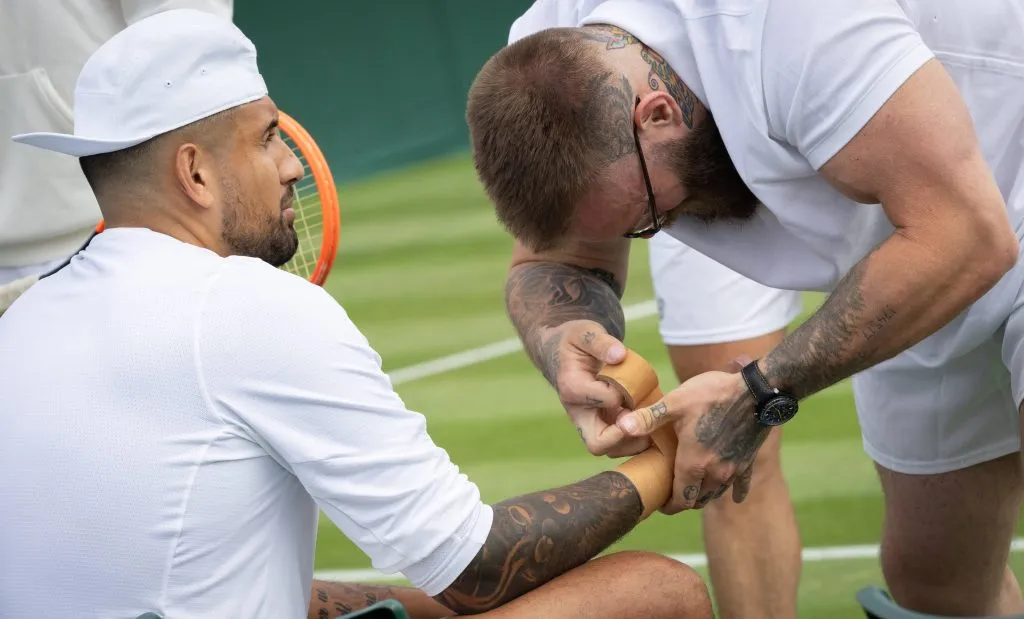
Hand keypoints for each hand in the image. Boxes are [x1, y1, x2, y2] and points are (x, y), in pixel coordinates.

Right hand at [541, 320, 652, 456]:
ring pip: (610, 450)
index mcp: (573, 388)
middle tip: (645, 421)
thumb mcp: (586, 333)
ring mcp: (588, 422)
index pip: (605, 400)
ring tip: (651, 421)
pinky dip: (635, 439)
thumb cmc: (576, 341)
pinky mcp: (599, 425)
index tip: (633, 382)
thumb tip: (620, 355)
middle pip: (598, 444)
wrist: (563, 352)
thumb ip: (602, 343)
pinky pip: (617, 444)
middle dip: (626, 437)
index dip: (625, 393)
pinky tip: (649, 422)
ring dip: (633, 442)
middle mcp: (577, 412)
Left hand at [616, 357, 770, 512]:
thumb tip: (620, 427)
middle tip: (672, 492)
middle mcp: (715, 473)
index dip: (668, 506)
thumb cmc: (712, 395)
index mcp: (694, 463)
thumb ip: (648, 418)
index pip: (679, 500)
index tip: (660, 503)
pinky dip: (734, 491)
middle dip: (683, 501)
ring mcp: (734, 469)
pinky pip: (741, 485)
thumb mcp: (675, 402)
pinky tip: (734, 495)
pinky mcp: (748, 461)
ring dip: (703, 494)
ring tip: (692, 487)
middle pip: (697, 500)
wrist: (757, 391)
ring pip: (716, 494)